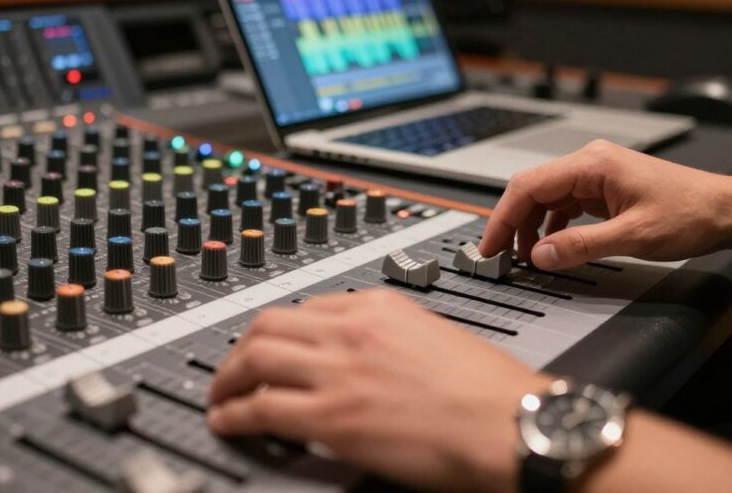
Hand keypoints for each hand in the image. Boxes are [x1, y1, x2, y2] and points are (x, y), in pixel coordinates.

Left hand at [206, 290, 548, 492]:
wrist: (510, 424)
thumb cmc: (490, 393)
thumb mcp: (435, 339)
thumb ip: (393, 339)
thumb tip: (370, 359)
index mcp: (380, 307)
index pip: (308, 306)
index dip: (279, 329)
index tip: (272, 345)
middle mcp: (352, 330)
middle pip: (269, 323)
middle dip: (241, 347)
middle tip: (232, 367)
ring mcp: (339, 370)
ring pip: (255, 357)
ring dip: (227, 378)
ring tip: (221, 396)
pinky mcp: (332, 415)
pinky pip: (261, 407)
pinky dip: (234, 414)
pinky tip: (228, 421)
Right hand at [479, 140, 731, 269]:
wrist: (726, 211)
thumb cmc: (691, 213)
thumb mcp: (632, 237)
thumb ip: (580, 247)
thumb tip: (541, 255)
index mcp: (592, 164)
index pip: (528, 186)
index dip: (503, 218)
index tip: (491, 245)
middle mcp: (590, 163)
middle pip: (532, 190)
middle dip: (512, 223)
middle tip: (500, 255)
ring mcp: (596, 175)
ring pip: (545, 198)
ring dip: (532, 227)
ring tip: (528, 257)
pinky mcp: (603, 189)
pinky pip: (564, 205)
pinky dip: (551, 226)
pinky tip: (553, 246)